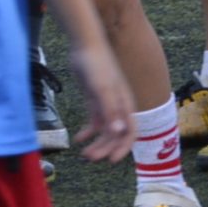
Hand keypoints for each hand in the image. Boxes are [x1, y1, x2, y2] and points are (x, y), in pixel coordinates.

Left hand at [65, 39, 135, 162]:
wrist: (85, 46)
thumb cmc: (96, 65)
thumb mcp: (102, 88)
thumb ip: (110, 110)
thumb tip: (118, 132)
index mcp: (125, 105)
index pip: (129, 133)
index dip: (122, 148)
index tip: (111, 160)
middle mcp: (118, 107)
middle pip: (115, 135)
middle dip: (105, 148)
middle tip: (89, 158)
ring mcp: (106, 104)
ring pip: (105, 130)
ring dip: (96, 143)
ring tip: (84, 154)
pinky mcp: (95, 100)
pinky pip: (94, 121)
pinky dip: (88, 132)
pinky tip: (78, 139)